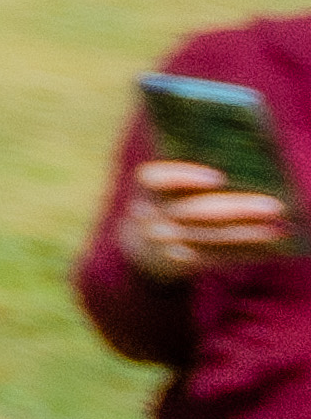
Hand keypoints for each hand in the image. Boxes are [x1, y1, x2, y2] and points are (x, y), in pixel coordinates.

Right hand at [118, 158, 294, 281]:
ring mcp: (164, 241)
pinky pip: (215, 258)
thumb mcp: (165, 186)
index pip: (156, 178)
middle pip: (194, 212)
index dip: (184, 177)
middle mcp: (151, 215)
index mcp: (147, 188)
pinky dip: (243, 252)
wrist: (141, 244)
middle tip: (273, 206)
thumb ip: (190, 173)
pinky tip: (268, 247)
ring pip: (208, 238)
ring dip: (246, 234)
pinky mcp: (180, 261)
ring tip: (277, 228)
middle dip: (237, 209)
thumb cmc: (167, 201)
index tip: (219, 178)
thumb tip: (244, 156)